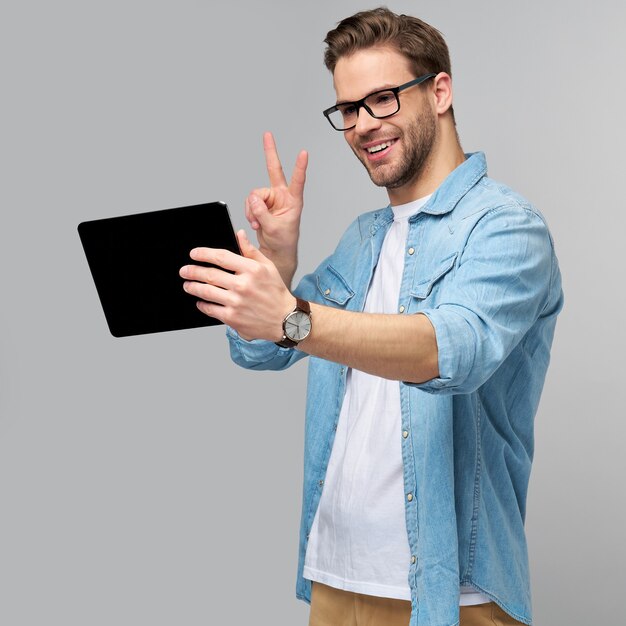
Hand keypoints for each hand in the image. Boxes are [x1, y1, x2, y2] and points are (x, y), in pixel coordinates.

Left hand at [179, 229, 295, 341]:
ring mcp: (237, 302)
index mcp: (252, 269)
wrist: (285, 319)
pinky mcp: (233, 318)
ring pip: (207, 292)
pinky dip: (202, 304)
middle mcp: (243, 285)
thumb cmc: (276, 292)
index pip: (221, 257)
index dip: (204, 254)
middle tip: (184, 270)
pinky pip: (211, 309)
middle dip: (193, 271)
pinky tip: (200, 301)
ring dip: (193, 287)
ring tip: (187, 285)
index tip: (194, 254)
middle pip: (210, 274)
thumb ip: (250, 251)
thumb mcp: (268, 267)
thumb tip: (239, 234)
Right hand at [245, 132, 307, 286]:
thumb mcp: (274, 229)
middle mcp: (282, 196)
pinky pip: (250, 202)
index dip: (300, 167)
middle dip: (270, 152)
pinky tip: (255, 222)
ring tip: (258, 223)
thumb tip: (252, 198)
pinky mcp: (260, 205)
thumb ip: (262, 213)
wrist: (275, 251)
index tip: (304, 153)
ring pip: (254, 194)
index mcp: (293, 201)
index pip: (297, 181)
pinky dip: (249, 212)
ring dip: (252, 209)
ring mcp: (270, 199)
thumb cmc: (283, 242)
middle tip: (267, 134)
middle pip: (274, 170)